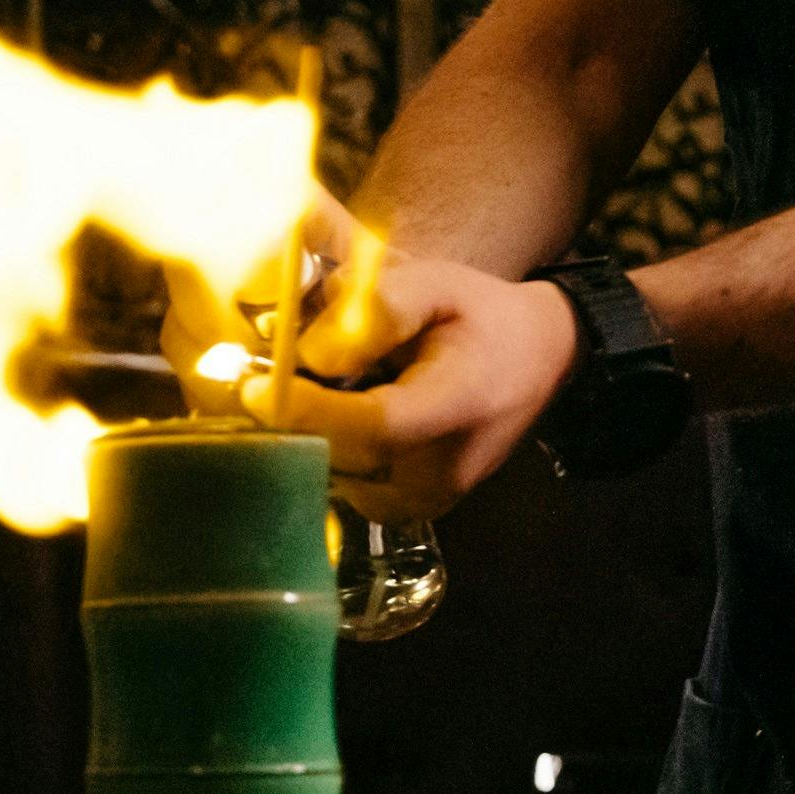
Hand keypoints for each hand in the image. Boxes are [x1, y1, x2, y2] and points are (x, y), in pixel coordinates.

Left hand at [267, 198, 582, 522]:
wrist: (536, 360)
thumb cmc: (479, 317)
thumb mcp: (435, 284)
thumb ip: (376, 310)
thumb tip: (313, 354)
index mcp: (460, 406)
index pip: (373, 427)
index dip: (309, 411)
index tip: (258, 386)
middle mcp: (444, 470)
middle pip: (339, 458)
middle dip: (294, 417)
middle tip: (274, 374)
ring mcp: (427, 499)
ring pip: (332, 475)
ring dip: (310, 434)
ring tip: (334, 389)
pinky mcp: (410, 509)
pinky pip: (344, 484)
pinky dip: (328, 450)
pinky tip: (345, 415)